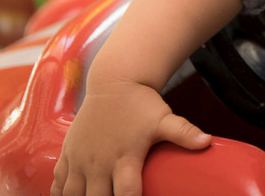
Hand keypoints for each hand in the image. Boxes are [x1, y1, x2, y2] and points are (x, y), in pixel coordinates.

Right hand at [50, 78, 210, 195]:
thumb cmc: (141, 104)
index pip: (126, 195)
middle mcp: (99, 163)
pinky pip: (57, 184)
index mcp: (124, 158)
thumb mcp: (164, 119)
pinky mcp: (67, 154)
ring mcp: (80, 160)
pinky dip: (61, 194)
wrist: (115, 81)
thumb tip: (207, 142)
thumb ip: (184, 132)